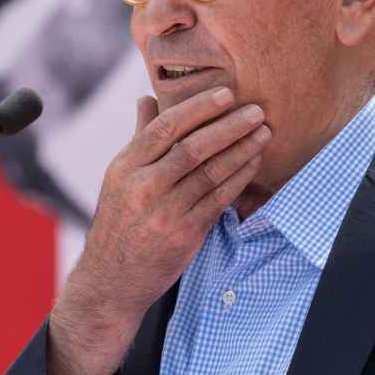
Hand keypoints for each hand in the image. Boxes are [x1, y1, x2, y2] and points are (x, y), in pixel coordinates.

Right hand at [46, 87, 268, 374]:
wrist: (111, 280)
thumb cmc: (119, 223)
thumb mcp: (119, 179)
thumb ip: (139, 138)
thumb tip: (147, 98)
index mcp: (125, 167)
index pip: (165, 127)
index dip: (198, 108)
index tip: (225, 94)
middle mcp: (142, 188)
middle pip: (193, 148)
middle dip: (229, 127)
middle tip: (256, 111)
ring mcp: (164, 213)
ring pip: (211, 174)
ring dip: (242, 151)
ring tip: (263, 134)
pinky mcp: (183, 234)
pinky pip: (218, 200)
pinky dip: (239, 179)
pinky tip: (253, 164)